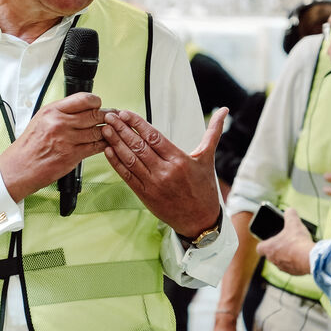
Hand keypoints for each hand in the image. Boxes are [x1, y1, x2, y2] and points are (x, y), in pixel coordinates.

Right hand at [0, 93, 109, 201]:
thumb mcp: (42, 119)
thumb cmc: (30, 144)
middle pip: (94, 114)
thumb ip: (61, 111)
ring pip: (98, 131)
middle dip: (106, 116)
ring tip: (111, 130)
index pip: (83, 99)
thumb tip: (82, 106)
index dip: (96, 101)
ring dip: (107, 131)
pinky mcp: (72, 155)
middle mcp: (60, 123)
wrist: (21, 166)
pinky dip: (104, 144)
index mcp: (53, 111)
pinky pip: (95, 147)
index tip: (99, 104)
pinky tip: (106, 143)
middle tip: (112, 116)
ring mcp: (67, 140)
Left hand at [100, 108, 226, 235]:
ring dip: (116, 143)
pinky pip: (127, 176)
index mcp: (179, 160)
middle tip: (110, 116)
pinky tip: (108, 151)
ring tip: (105, 130)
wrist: (200, 221)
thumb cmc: (204, 188)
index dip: (138, 123)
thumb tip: (224, 110)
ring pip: (130, 160)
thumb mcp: (207, 158)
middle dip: (122, 129)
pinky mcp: (145, 196)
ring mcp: (154, 185)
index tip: (126, 113)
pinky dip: (116, 163)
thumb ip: (212, 132)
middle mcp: (165, 171)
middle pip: (139, 146)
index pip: (154, 137)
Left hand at [256, 207, 314, 275]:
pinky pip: (292, 267)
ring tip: (295, 249)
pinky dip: (295, 262)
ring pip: (281, 261)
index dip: (263, 244)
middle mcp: (273, 260)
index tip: (268, 241)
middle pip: (270, 255)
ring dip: (286, 256)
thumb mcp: (293, 223)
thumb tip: (290, 210)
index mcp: (269, 248)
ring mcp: (283, 267)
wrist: (310, 258)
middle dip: (277, 249)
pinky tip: (302, 256)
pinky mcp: (293, 273)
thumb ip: (290, 214)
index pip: (259, 248)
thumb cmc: (298, 241)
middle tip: (285, 242)